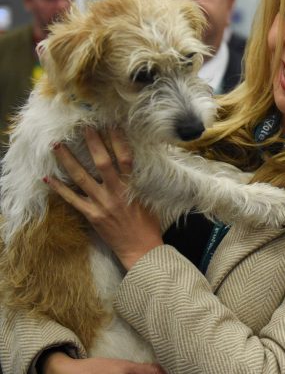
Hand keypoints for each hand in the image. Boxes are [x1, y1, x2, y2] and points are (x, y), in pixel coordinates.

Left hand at [44, 127, 162, 269]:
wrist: (141, 248)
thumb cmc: (147, 224)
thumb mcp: (148, 199)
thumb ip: (136, 182)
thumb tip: (130, 165)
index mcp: (132, 186)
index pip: (125, 158)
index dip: (118, 140)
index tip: (112, 125)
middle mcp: (115, 192)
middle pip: (102, 163)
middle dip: (93, 143)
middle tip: (83, 127)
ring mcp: (101, 203)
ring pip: (82, 178)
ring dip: (68, 160)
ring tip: (57, 146)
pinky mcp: (91, 215)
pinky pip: (72, 200)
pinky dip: (60, 189)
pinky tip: (48, 178)